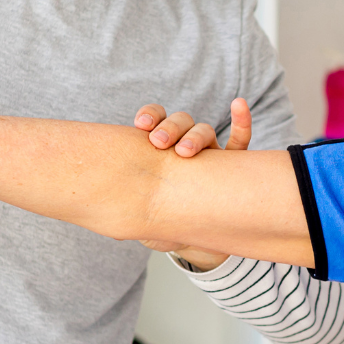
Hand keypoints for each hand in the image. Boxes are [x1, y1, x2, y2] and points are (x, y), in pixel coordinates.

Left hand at [131, 98, 252, 270]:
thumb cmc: (161, 221)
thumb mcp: (140, 214)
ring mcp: (210, 154)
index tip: (141, 125)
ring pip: (205, 132)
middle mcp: (185, 146)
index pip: (156, 120)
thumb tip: (101, 211)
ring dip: (195, 136)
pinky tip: (238, 104)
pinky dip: (242, 121)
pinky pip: (241, 142)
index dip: (150, 115)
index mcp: (160, 150)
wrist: (190, 239)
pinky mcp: (233, 167)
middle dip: (170, 128)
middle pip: (180, 122)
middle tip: (159, 142)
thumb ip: (128, 205)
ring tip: (185, 151)